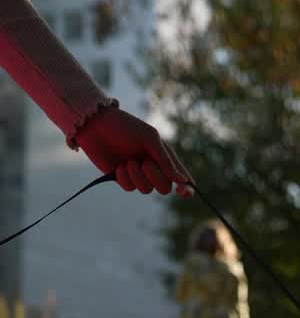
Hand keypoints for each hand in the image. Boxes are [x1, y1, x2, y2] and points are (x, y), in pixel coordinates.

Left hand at [76, 107, 192, 196]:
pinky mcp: (123, 178)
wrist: (96, 125)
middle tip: (145, 163)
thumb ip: (166, 161)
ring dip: (137, 176)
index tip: (183, 192)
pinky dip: (124, 177)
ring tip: (127, 161)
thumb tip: (182, 181)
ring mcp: (139, 174)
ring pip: (146, 190)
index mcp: (164, 155)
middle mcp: (154, 167)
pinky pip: (130, 188)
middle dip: (155, 177)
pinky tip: (118, 166)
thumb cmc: (125, 127)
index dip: (186, 188)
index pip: (181, 177)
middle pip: (165, 188)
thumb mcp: (149, 139)